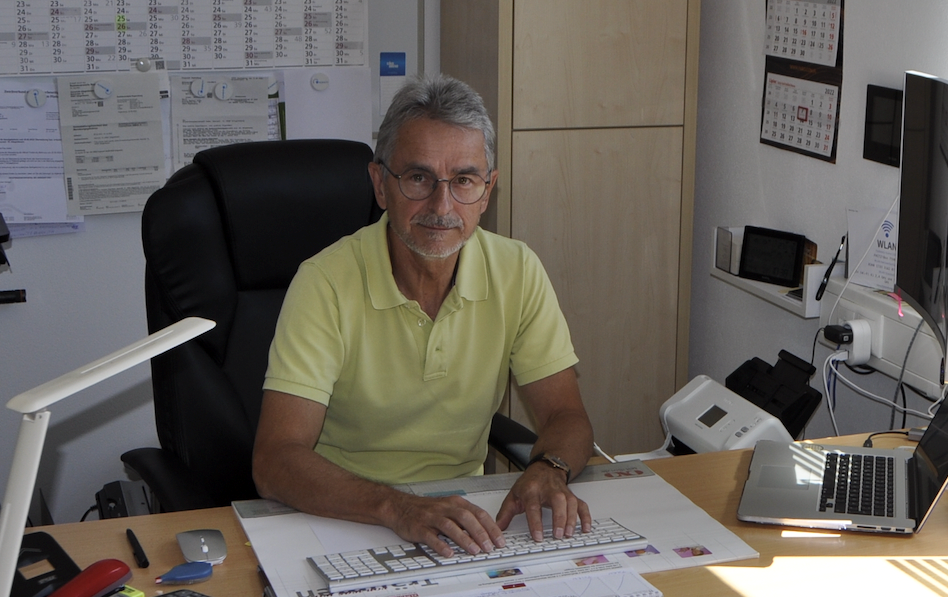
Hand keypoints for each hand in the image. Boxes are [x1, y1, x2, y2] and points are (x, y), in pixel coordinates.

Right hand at [385, 493, 506, 557]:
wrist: (401, 506)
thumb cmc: (428, 509)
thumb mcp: (449, 508)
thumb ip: (466, 518)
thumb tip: (486, 533)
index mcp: (455, 503)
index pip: (478, 513)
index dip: (490, 527)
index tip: (499, 540)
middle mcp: (445, 508)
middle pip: (466, 518)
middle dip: (480, 533)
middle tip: (489, 546)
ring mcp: (432, 517)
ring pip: (450, 526)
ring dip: (464, 539)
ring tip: (474, 550)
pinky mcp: (419, 527)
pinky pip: (431, 536)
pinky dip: (440, 545)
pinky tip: (448, 553)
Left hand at [495, 463, 591, 540]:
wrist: (545, 467)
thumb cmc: (529, 483)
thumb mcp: (513, 495)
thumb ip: (505, 513)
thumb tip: (498, 529)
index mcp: (531, 490)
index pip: (533, 506)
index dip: (535, 522)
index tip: (537, 536)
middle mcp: (549, 490)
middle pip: (557, 502)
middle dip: (559, 518)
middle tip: (558, 535)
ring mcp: (562, 492)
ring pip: (570, 503)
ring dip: (571, 519)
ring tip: (569, 534)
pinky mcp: (572, 495)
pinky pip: (581, 505)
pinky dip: (585, 516)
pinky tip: (585, 528)